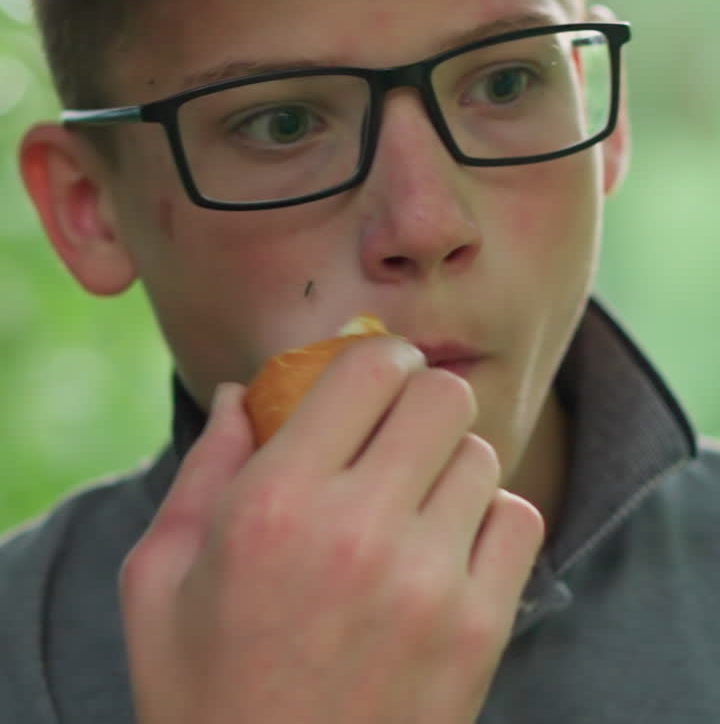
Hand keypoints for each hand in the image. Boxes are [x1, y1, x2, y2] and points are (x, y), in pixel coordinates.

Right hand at [119, 338, 543, 723]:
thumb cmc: (202, 697)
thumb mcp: (157, 581)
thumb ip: (202, 470)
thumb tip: (241, 393)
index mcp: (275, 503)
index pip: (368, 368)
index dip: (374, 357)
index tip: (369, 376)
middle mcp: (359, 530)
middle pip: (440, 396)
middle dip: (416, 400)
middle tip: (394, 431)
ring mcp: (429, 584)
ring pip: (481, 455)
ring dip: (447, 464)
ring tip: (412, 501)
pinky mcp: (479, 632)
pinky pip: (518, 520)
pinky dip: (488, 521)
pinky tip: (445, 550)